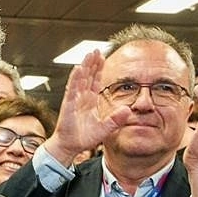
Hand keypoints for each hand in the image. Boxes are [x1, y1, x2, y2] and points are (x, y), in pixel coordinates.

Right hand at [41, 51, 131, 165]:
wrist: (70, 146)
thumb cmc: (83, 138)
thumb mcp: (105, 128)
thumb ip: (116, 119)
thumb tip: (128, 110)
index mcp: (90, 101)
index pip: (95, 81)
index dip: (99, 69)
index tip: (102, 57)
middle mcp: (82, 97)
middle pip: (88, 76)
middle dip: (92, 63)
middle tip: (96, 49)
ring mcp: (74, 99)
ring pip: (80, 79)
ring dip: (85, 66)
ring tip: (89, 54)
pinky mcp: (69, 104)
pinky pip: (72, 89)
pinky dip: (75, 78)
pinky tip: (78, 68)